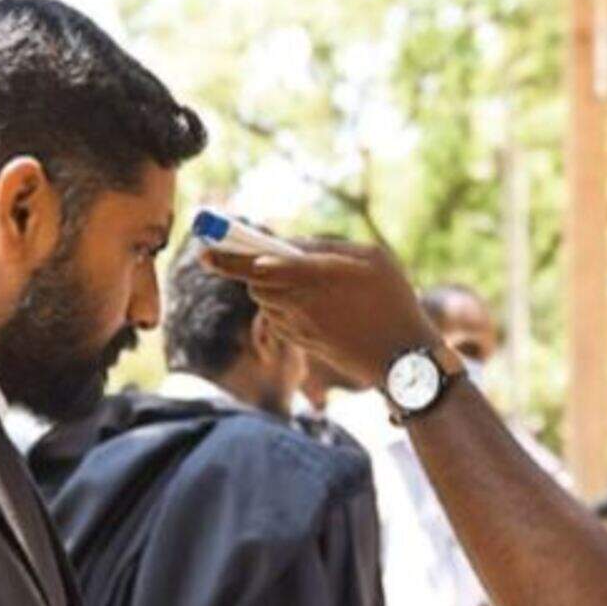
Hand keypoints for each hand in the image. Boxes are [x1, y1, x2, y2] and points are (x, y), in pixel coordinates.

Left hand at [201, 240, 440, 387]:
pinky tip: (317, 307)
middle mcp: (300, 304)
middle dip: (254, 267)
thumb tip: (288, 246)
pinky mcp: (302, 344)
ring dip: (273, 288)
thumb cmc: (393, 301)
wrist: (403, 359)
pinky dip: (286, 307)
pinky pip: (279, 319)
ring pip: (265, 301)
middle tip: (267, 258)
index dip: (227, 256)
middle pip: (254, 282)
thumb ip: (325, 247)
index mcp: (315, 277)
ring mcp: (299, 328)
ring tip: (309, 284)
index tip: (204, 248)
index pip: (256, 264)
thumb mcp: (370, 258)